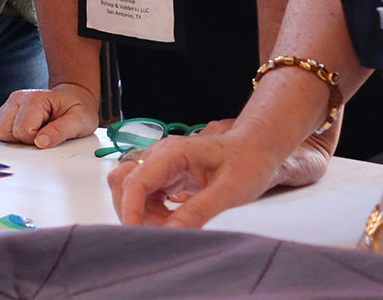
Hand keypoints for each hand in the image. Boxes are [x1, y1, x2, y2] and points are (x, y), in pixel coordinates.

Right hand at [0, 82, 98, 147]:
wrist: (74, 98)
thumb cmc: (77, 108)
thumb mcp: (78, 121)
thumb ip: (59, 132)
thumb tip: (40, 143)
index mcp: (35, 99)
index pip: (22, 130)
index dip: (36, 140)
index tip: (49, 135)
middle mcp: (18, 98)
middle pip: (5, 131)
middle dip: (23, 140)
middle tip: (41, 133)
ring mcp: (11, 103)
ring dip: (14, 138)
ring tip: (34, 131)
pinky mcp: (7, 110)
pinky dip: (10, 135)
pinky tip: (26, 131)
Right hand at [105, 122, 327, 227]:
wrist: (258, 148)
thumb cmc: (247, 162)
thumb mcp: (228, 191)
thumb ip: (197, 211)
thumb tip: (169, 233)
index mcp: (171, 153)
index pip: (136, 181)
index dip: (130, 208)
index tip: (134, 233)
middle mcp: (159, 156)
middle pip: (124, 182)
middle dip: (132, 210)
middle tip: (158, 233)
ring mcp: (160, 165)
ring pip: (131, 189)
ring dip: (142, 212)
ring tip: (170, 227)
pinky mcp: (166, 176)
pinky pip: (146, 195)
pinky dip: (151, 212)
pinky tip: (172, 220)